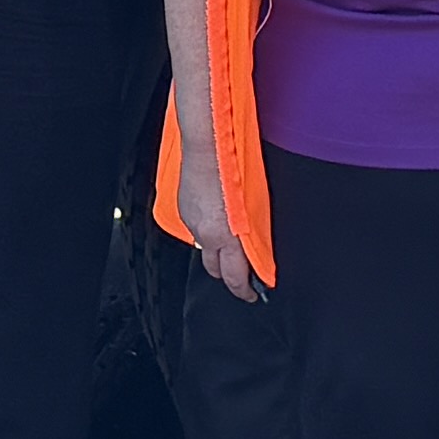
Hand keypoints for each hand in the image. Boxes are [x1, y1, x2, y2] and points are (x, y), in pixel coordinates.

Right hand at [173, 126, 252, 294]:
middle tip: (242, 273)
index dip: (244, 290)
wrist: (206, 144)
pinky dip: (206, 229)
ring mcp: (191, 222)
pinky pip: (196, 228)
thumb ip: (253, 230)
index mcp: (226, 235)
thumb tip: (256, 246)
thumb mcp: (253, 204)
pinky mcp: (183, 210)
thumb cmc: (234, 166)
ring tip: (230, 240)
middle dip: (228, 275)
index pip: (234, 277)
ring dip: (217, 249)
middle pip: (214, 270)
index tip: (252, 294)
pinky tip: (215, 217)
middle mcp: (205, 234)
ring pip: (204, 247)